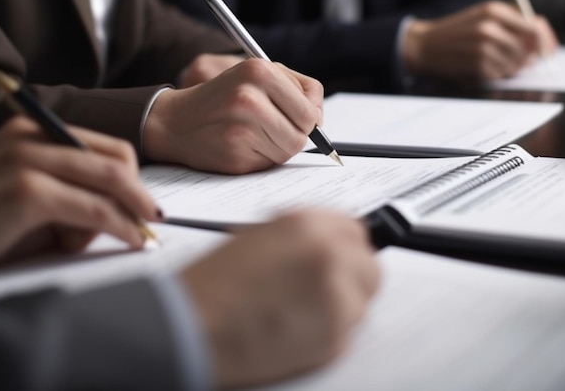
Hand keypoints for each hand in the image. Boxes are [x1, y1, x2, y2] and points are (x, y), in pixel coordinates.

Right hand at [0, 117, 159, 264]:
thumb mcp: (36, 204)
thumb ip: (76, 195)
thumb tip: (128, 209)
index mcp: (34, 132)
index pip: (106, 148)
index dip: (134, 178)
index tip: (147, 205)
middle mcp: (30, 136)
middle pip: (114, 159)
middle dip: (141, 194)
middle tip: (156, 220)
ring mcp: (26, 160)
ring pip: (111, 179)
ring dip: (130, 213)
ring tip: (138, 238)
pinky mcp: (26, 192)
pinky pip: (95, 210)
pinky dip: (121, 226)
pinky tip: (130, 240)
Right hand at [144, 59, 323, 173]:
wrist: (175, 120)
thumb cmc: (223, 97)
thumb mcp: (256, 74)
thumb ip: (294, 87)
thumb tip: (319, 118)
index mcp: (259, 70)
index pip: (311, 106)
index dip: (310, 118)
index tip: (298, 119)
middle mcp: (250, 96)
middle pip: (303, 131)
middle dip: (296, 134)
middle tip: (276, 129)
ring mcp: (241, 126)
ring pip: (289, 150)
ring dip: (278, 148)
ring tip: (255, 135)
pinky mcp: (234, 152)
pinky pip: (269, 163)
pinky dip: (261, 159)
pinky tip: (242, 146)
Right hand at [180, 210, 379, 388]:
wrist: (194, 325)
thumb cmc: (215, 283)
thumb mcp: (262, 236)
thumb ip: (305, 234)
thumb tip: (333, 240)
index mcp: (309, 224)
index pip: (356, 229)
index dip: (345, 245)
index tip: (341, 255)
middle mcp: (329, 255)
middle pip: (370, 265)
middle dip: (353, 275)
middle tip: (328, 285)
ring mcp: (336, 298)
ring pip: (362, 300)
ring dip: (342, 304)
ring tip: (303, 309)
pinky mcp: (334, 340)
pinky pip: (348, 331)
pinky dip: (330, 331)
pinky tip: (298, 327)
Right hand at [403, 1, 557, 79]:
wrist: (425, 45)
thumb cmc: (458, 31)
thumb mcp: (482, 16)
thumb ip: (512, 22)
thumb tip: (542, 39)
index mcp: (494, 10)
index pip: (535, 27)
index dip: (546, 41)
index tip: (548, 51)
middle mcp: (489, 27)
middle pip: (528, 48)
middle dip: (527, 57)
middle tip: (516, 59)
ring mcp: (483, 47)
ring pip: (517, 64)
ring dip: (511, 67)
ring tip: (493, 61)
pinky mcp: (477, 65)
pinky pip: (501, 74)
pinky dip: (496, 74)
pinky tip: (482, 67)